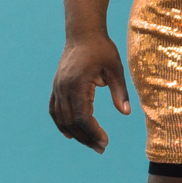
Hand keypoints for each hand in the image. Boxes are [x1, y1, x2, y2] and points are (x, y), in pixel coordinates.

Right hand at [48, 30, 132, 151]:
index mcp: (78, 84)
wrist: (83, 33)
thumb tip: (126, 113)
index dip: (93, 132)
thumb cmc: (102, 49)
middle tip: (102, 149)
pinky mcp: (56, 86)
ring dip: (76, 134)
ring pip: (62, 118)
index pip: (82, 117)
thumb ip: (120, 92)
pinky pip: (54, 110)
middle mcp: (64, 88)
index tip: (105, 142)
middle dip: (86, 138)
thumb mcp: (116, 69)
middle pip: (71, 122)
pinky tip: (70, 134)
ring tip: (91, 145)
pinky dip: (61, 124)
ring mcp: (57, 88)